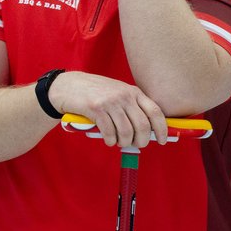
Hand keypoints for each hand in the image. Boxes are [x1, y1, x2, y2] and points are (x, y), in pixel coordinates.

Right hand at [51, 70, 169, 148]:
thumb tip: (147, 131)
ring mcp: (110, 101)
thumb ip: (131, 106)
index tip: (162, 141)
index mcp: (133, 92)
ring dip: (124, 142)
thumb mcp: (117, 93)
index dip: (162, 130)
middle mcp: (124, 95)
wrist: (67, 86)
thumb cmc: (94, 93)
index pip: (155, 112)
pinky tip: (109, 140)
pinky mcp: (95, 109)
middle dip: (141, 141)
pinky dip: (111, 141)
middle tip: (135, 144)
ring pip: (126, 131)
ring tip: (119, 142)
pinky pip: (109, 132)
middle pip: (142, 126)